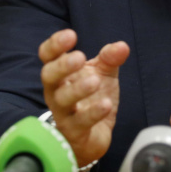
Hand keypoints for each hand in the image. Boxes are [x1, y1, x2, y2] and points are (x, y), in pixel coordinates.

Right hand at [38, 29, 129, 167]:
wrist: (93, 136)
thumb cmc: (91, 100)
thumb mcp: (103, 74)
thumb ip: (110, 58)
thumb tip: (122, 46)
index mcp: (61, 73)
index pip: (48, 56)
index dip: (55, 45)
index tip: (71, 35)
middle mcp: (56, 92)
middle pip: (48, 76)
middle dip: (62, 66)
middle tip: (80, 57)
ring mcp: (63, 113)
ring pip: (62, 100)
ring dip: (77, 89)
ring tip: (95, 81)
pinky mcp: (74, 132)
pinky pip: (79, 123)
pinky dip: (92, 113)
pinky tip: (105, 104)